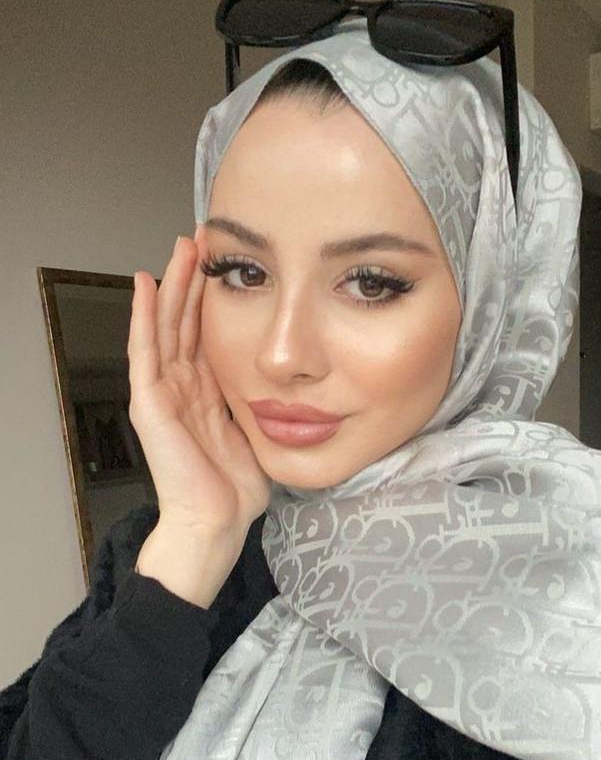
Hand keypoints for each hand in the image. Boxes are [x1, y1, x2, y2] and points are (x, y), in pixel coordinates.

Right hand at [128, 226, 272, 539]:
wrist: (217, 523)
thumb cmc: (237, 490)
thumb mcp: (260, 429)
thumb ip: (266, 401)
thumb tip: (298, 379)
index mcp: (206, 392)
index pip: (207, 332)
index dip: (215, 296)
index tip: (230, 260)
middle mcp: (181, 386)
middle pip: (184, 320)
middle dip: (193, 277)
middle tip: (203, 236)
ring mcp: (162, 392)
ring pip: (164, 325)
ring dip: (172, 284)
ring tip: (181, 247)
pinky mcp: (149, 402)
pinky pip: (144, 350)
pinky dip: (143, 315)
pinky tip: (146, 284)